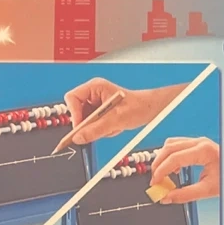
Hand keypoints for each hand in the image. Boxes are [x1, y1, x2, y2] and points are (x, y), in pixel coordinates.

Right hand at [63, 78, 189, 144]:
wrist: (151, 110)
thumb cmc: (139, 106)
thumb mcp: (117, 119)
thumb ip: (96, 129)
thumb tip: (78, 138)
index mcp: (95, 87)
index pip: (72, 98)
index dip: (74, 114)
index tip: (80, 127)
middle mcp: (93, 94)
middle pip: (77, 111)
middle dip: (89, 124)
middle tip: (101, 129)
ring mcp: (96, 104)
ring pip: (85, 122)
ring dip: (97, 128)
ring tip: (113, 126)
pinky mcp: (100, 114)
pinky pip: (93, 126)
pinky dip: (102, 130)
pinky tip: (114, 127)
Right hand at [149, 137, 219, 202]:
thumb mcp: (207, 190)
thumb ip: (185, 194)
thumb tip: (167, 197)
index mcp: (204, 151)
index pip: (174, 158)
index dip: (161, 171)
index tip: (155, 182)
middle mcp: (200, 142)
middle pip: (169, 148)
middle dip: (158, 164)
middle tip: (155, 180)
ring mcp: (199, 141)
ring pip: (171, 144)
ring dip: (163, 158)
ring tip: (162, 175)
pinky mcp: (198, 144)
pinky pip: (177, 145)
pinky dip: (170, 155)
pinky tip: (173, 168)